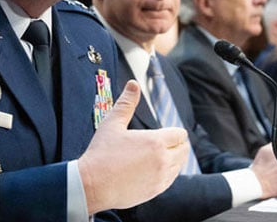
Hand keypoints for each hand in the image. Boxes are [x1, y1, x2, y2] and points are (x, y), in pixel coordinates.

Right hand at [78, 80, 188, 213]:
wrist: (92, 185)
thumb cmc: (101, 153)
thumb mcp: (112, 124)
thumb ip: (126, 103)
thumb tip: (133, 84)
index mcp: (156, 142)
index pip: (180, 135)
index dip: (174, 132)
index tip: (165, 133)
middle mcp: (163, 160)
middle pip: (184, 150)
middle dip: (176, 144)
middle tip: (164, 143)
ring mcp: (160, 178)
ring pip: (179, 166)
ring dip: (173, 159)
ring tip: (158, 155)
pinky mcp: (155, 191)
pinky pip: (171, 180)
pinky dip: (167, 173)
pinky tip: (154, 169)